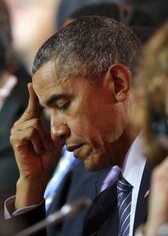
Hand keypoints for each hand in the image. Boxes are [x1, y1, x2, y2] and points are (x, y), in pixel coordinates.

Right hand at [10, 83, 61, 207]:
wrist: (39, 172)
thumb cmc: (47, 156)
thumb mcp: (57, 141)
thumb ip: (61, 132)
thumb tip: (65, 128)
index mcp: (31, 122)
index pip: (32, 107)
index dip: (32, 96)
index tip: (32, 83)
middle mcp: (21, 124)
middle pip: (37, 118)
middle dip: (47, 134)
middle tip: (46, 147)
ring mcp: (16, 131)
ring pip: (35, 125)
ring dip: (43, 140)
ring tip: (41, 149)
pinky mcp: (15, 139)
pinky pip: (31, 133)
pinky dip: (38, 142)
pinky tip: (36, 151)